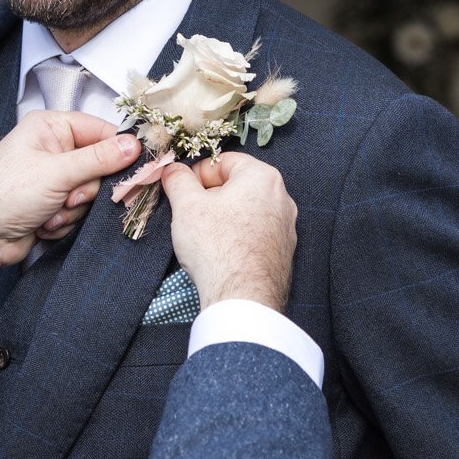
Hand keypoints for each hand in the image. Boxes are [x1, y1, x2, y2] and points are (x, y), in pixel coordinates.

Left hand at [0, 111, 139, 271]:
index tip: (137, 166)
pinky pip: (76, 213)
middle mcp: (52, 149)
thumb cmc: (4, 195)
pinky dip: (62, 222)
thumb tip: (134, 145)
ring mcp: (52, 178)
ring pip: (88, 194)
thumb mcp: (56, 173)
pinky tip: (41, 225)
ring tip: (48, 213)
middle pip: (98, 166)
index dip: (119, 150)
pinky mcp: (51, 204)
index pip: (100, 130)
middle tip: (68, 198)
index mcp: (50, 127)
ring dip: (72, 210)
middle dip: (84, 190)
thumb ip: (98, 159)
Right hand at [160, 152, 296, 309]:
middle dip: (210, 196)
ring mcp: (285, 227)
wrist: (242, 297)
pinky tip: (221, 252)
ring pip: (246, 211)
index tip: (181, 188)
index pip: (223, 161)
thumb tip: (172, 170)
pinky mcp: (283, 252)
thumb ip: (178, 180)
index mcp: (262, 177)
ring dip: (223, 217)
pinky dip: (237, 237)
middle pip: (237, 185)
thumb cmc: (216, 246)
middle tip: (189, 212)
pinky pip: (255, 234)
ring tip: (204, 235)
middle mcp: (282, 198)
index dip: (197, 173)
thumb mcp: (187, 206)